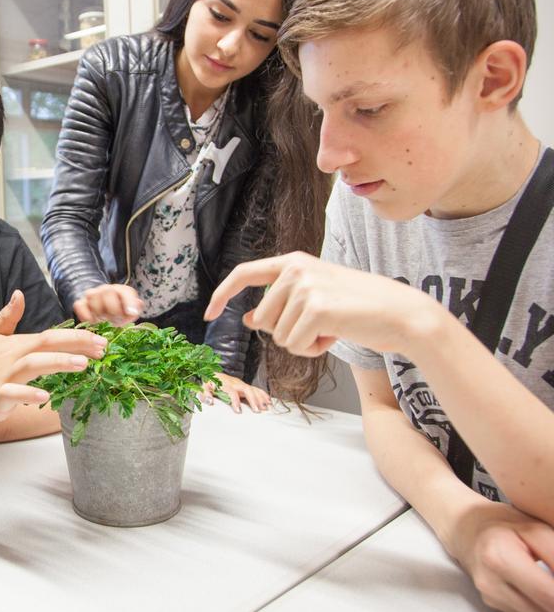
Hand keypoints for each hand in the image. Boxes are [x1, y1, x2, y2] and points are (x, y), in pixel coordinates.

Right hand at [0, 290, 107, 423]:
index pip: (50, 336)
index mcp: (15, 345)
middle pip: (46, 345)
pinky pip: (10, 395)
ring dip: (56, 363)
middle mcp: (11, 358)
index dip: (77, 337)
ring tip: (82, 364)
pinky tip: (44, 398)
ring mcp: (2, 378)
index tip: (101, 339)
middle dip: (76, 345)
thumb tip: (19, 294)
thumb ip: (7, 318)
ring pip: (31, 366)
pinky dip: (26, 395)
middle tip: (102, 348)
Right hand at [73, 283, 142, 325]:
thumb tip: (137, 305)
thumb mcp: (130, 314)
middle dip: (113, 309)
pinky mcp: (80, 303)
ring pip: (92, 297)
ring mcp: (92, 295)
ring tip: (104, 321)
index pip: (125, 291)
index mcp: (121, 291)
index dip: (128, 302)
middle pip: (107, 292)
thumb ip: (135, 309)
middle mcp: (106, 290)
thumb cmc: (119, 315)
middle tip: (115, 320)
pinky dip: (86, 315)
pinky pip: (79, 305)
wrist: (104, 314)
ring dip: (99, 313)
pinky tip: (93, 322)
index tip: (131, 313)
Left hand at [202, 374, 271, 412]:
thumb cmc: (208, 383)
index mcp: (224, 384)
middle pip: (246, 389)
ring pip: (253, 389)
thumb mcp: (203, 387)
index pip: (231, 391)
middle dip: (253, 400)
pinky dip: (263, 395)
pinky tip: (269, 402)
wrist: (213, 373)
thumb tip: (210, 402)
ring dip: (260, 398)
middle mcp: (234, 383)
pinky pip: (256, 389)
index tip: (238, 411)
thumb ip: (204, 394)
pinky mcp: (245, 385)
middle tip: (257, 411)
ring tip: (266, 408)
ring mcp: (241, 383)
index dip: (235, 401)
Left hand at [204, 252, 440, 357]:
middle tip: (321, 324)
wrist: (401, 314)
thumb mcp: (314, 300)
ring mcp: (305, 287)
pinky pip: (295, 345)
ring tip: (332, 327)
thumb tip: (246, 318)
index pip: (244, 273)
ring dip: (302, 342)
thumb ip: (280, 304)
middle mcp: (295, 270)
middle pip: (260, 319)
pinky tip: (336, 335)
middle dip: (285, 332)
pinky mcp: (316, 309)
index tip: (209, 313)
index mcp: (293, 262)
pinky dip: (314, 349)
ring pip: (277, 336)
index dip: (222, 294)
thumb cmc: (360, 308)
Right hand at [447, 500, 553, 611]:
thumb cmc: (502, 524)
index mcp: (500, 557)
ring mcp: (490, 596)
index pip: (549, 594)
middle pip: (544, 610)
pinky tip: (542, 590)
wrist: (465, 528)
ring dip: (549, 603)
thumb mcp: (535, 529)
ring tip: (549, 579)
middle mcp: (490, 582)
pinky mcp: (492, 604)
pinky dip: (541, 605)